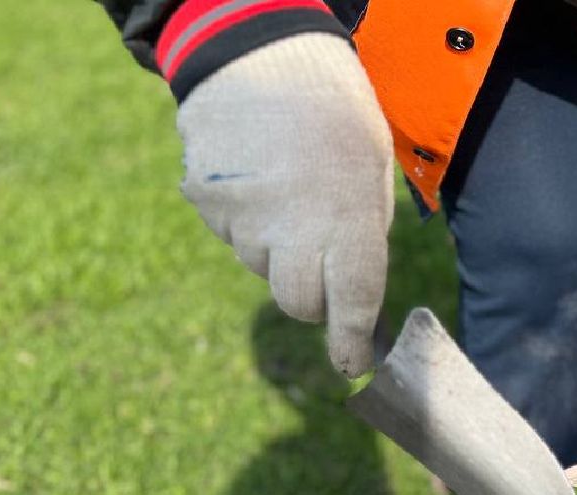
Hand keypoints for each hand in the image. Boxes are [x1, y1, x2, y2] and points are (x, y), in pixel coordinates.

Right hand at [175, 34, 392, 377]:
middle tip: (321, 262)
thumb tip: (358, 292)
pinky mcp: (204, 199)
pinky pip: (228, 231)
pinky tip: (256, 176)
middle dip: (313, 295)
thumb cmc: (335, 109)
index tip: (353, 363)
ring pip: (260, 265)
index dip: (350, 342)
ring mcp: (242, 217)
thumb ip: (365, 232)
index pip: (351, 305)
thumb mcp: (372, 171)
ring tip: (287, 191)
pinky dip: (244, 217)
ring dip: (276, 248)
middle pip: (297, 301)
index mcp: (348, 222)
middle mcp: (293, 229)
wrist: (261, 49)